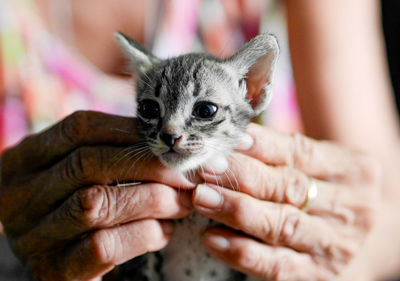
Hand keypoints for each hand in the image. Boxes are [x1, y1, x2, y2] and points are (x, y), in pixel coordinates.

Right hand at [0, 111, 193, 280]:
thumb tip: (169, 141)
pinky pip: (103, 246)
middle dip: (149, 166)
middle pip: (88, 163)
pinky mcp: (54, 271)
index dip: (129, 130)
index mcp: (25, 161)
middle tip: (187, 174)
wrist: (63, 264)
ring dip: (152, 199)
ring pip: (97, 203)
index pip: (78, 128)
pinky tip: (165, 231)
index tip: (168, 141)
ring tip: (183, 202)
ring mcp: (33, 236)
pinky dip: (144, 234)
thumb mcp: (79, 175)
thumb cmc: (78, 207)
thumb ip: (111, 153)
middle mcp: (20, 196)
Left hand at [193, 123, 380, 280]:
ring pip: (281, 225)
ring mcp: (335, 246)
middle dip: (243, 177)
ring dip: (237, 211)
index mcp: (353, 170)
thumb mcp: (316, 165)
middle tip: (207, 168)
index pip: (300, 153)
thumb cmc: (321, 190)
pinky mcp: (317, 276)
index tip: (228, 139)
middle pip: (290, 188)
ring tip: (203, 198)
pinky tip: (213, 238)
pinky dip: (241, 252)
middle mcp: (351, 209)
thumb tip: (229, 140)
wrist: (348, 234)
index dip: (261, 146)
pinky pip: (276, 265)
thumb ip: (279, 153)